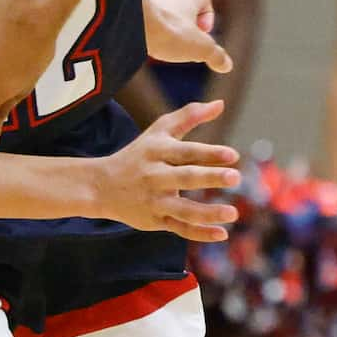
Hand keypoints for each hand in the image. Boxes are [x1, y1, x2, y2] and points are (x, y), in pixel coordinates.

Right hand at [90, 99, 240, 241]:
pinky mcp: (155, 220)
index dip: (209, 153)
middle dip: (210, 177)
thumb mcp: (159, 131)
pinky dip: (200, 233)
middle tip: (236, 177)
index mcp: (158, 152)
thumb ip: (189, 116)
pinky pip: (180, 228)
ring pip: (184, 209)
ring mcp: (155, 200)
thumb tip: (220, 103)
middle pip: (186, 177)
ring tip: (233, 213)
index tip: (232, 155)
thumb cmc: (138, 154)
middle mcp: (156, 176)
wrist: (100, 186)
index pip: (186, 152)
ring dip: (208, 213)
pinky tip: (222, 233)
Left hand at [142, 0, 235, 71]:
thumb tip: (226, 65)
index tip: (203, 34)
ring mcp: (151, 0)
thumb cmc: (171, 32)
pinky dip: (151, 31)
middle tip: (187, 39)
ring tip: (168, 44)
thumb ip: (216, 56)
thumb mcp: (202, 49)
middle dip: (186, 22)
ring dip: (168, 26)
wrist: (136, 28)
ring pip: (163, 11)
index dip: (207, 17)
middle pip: (183, 4)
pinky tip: (152, 45)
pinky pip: (146, 19)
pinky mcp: (134, 10)